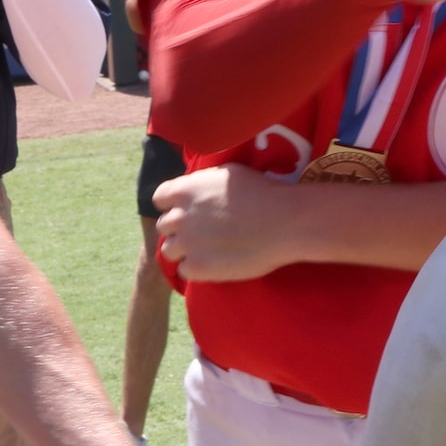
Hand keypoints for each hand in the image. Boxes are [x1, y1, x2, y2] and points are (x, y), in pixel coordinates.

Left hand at [152, 164, 316, 282]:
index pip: (160, 198)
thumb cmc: (263, 193)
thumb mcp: (227, 174)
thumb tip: (195, 190)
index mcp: (184, 190)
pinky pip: (184, 270)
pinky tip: (215, 263)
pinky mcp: (197, 268)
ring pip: (169, 250)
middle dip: (180, 228)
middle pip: (164, 226)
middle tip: (203, 233)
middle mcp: (179, 216)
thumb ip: (202, 183)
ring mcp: (186, 244)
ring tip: (207, 251)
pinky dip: (196, 268)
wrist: (285, 223)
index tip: (189, 211)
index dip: (174, 205)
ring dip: (184, 250)